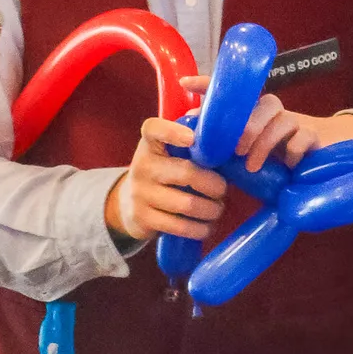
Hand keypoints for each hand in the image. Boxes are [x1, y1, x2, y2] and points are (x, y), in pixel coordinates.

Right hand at [105, 114, 227, 242]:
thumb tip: (224, 125)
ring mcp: (140, 193)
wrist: (128, 203)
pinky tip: (207, 226)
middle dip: (214, 185)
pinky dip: (199, 229)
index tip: (192, 139)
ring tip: (218, 209)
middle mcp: (142, 165)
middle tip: (223, 190)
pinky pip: (179, 226)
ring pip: (186, 204)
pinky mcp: (143, 218)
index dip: (172, 132)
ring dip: (211, 210)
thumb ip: (192, 137)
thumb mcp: (168, 151)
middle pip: (186, 173)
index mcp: (150, 143)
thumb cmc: (163, 170)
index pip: (154, 129)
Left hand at [182, 76, 352, 172]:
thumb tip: (191, 124)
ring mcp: (296, 121)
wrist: (314, 160)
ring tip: (252, 166)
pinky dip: (292, 152)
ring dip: (264, 144)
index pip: (234, 90)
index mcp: (254, 109)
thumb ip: (223, 139)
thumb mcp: (246, 147)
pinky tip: (286, 166)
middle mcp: (274, 110)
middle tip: (236, 151)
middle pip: (265, 103)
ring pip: (283, 121)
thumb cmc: (272, 153)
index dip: (210, 84)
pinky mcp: (312, 136)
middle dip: (248, 127)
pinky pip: (302, 138)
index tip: (185, 83)